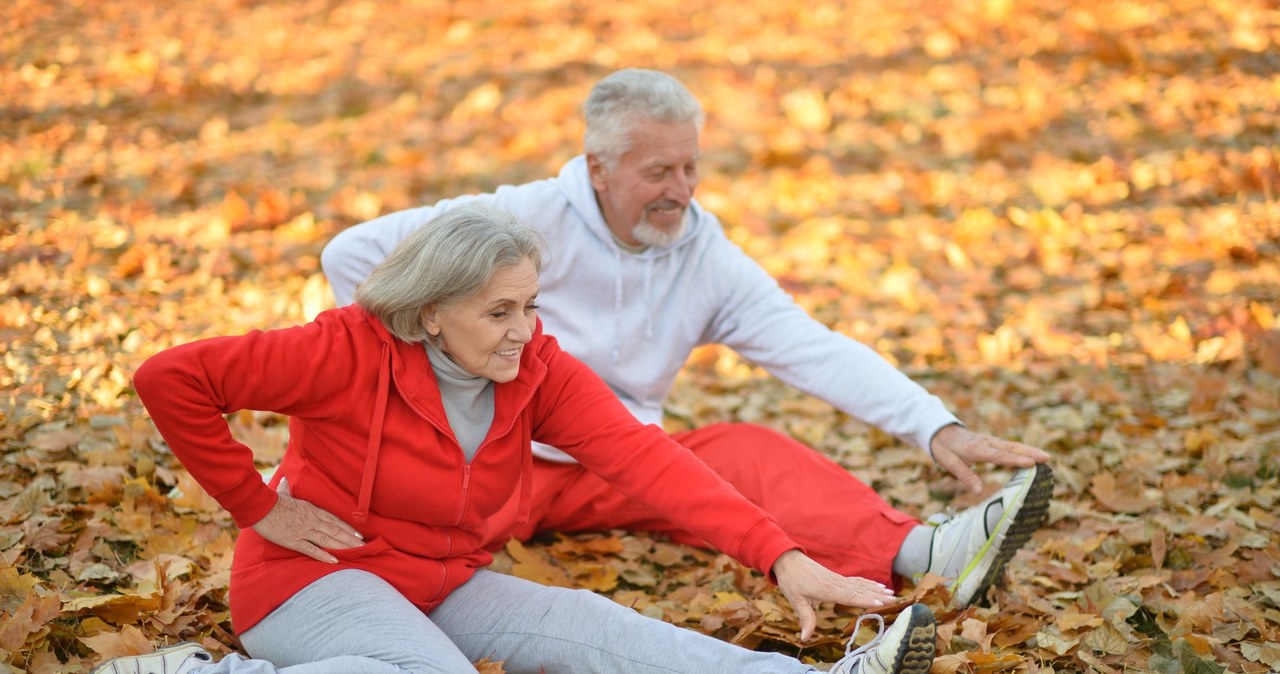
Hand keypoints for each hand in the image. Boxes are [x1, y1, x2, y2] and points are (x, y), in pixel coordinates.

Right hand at [250, 477, 364, 562]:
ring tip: (356, 552)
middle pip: (335, 531)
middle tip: (364, 545)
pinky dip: (324, 555)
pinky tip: (335, 560)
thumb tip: (287, 478)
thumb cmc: (271, 500)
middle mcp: (311, 520)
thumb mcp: (284, 491)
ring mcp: (303, 531)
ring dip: (343, 546)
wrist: (259, 507)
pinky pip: (311, 549)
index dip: (347, 527)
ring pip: (327, 540)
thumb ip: (288, 487)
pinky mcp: (293, 541)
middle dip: (350, 539)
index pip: (334, 519)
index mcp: (311, 509)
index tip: (358, 534)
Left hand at [771, 550, 895, 640]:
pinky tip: (877, 586)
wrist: (787, 560)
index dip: (866, 600)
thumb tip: (805, 638)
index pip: (851, 596)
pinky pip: (856, 581)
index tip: (882, 603)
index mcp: (828, 589)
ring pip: (861, 585)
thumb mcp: (795, 600)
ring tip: (892, 593)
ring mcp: (837, 579)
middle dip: (879, 595)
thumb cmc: (791, 580)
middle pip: (861, 590)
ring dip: (876, 589)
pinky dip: (868, 584)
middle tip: (896, 600)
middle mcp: (836, 583)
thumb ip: (805, 618)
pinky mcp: (836, 578)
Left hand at [929, 424, 1050, 493]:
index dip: (1014, 459)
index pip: (998, 455)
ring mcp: (991, 441)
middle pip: (1011, 447)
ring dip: (1030, 450)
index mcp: (976, 449)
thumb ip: (965, 476)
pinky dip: (1023, 451)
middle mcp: (987, 443)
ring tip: (1047, 458)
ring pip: (1013, 446)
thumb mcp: (949, 462)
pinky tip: (1034, 457)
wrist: (940, 430)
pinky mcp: (993, 443)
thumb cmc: (944, 448)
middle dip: (1030, 452)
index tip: (1030, 463)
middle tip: (1048, 458)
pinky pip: (1010, 447)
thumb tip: (979, 492)